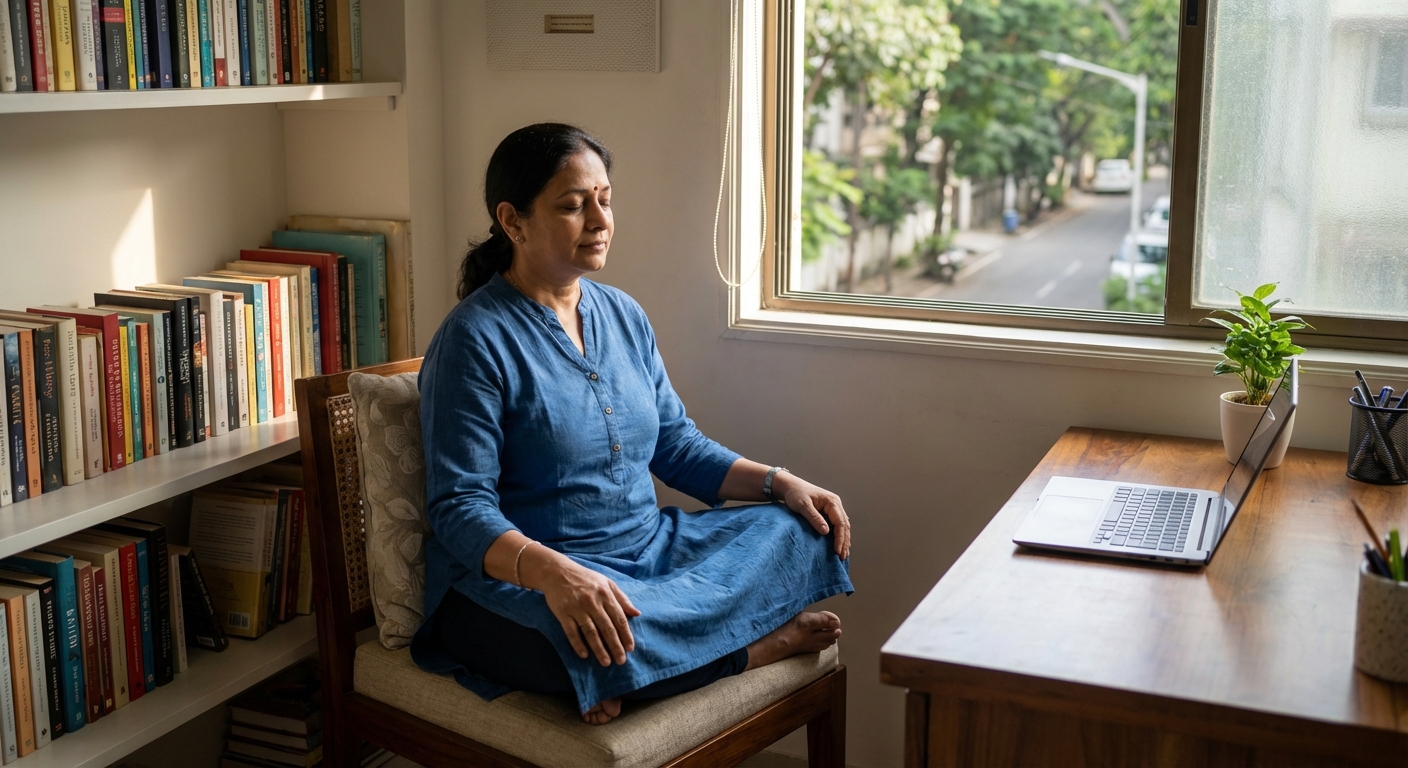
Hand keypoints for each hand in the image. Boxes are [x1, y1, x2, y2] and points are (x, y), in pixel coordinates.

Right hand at [529, 551, 640, 666]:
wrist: (557, 571)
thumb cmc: (585, 578)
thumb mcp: (607, 582)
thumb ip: (622, 598)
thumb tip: (637, 613)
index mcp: (605, 594)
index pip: (619, 618)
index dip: (625, 634)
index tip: (630, 648)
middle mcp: (592, 602)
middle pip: (606, 628)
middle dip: (615, 646)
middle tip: (621, 661)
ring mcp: (577, 608)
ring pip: (590, 632)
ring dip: (599, 649)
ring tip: (606, 662)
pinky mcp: (563, 613)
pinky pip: (571, 631)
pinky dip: (578, 644)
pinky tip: (584, 655)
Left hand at [773, 473, 851, 558]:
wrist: (790, 486)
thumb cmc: (795, 494)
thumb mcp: (803, 505)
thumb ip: (814, 518)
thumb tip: (826, 532)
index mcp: (832, 502)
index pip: (841, 523)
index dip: (840, 538)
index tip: (837, 551)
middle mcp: (836, 504)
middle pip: (845, 526)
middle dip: (844, 542)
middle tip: (842, 557)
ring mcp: (834, 508)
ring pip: (843, 526)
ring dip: (844, 540)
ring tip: (843, 555)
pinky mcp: (829, 512)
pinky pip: (838, 526)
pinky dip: (840, 536)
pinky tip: (839, 546)